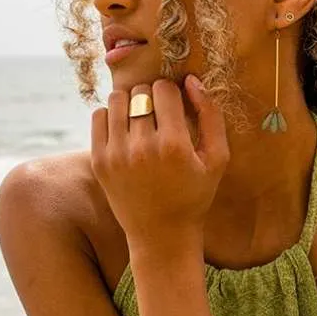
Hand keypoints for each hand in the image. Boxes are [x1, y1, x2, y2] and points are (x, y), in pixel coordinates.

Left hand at [89, 75, 229, 244]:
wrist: (161, 235)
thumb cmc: (195, 195)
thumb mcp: (217, 158)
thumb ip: (210, 115)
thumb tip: (191, 80)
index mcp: (174, 146)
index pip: (165, 89)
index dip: (173, 93)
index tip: (176, 107)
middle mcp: (142, 148)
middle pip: (141, 92)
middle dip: (152, 97)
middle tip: (159, 115)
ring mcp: (117, 155)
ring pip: (117, 99)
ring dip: (130, 102)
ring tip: (140, 118)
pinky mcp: (99, 161)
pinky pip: (99, 116)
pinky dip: (111, 115)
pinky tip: (124, 130)